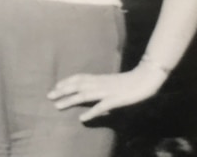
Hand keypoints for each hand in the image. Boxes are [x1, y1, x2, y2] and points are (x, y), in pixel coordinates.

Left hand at [47, 64, 168, 121]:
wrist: (147, 78)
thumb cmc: (131, 81)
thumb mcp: (113, 82)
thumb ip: (102, 86)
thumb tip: (93, 92)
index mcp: (101, 78)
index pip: (80, 77)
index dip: (66, 81)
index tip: (55, 86)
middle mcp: (101, 83)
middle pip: (78, 85)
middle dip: (62, 90)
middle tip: (49, 96)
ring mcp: (107, 91)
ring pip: (85, 95)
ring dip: (70, 100)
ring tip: (58, 106)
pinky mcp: (116, 99)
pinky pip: (101, 106)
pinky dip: (91, 112)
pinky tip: (82, 119)